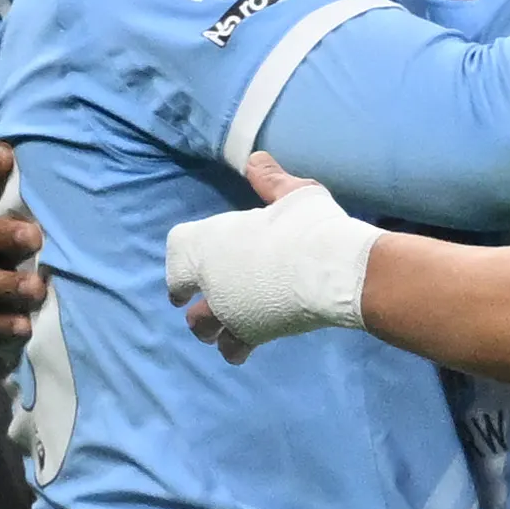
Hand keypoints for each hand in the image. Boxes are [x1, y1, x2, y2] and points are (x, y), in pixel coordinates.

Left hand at [168, 156, 380, 355]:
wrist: (332, 269)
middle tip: (200, 307)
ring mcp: (227, 309)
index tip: (183, 277)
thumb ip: (270, 180)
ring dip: (209, 329)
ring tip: (218, 333)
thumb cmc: (312, 226)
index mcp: (210, 239)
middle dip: (194, 302)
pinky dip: (235, 349)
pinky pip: (232, 348)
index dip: (180, 264)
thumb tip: (256, 159)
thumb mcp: (294, 194)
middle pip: (183, 295)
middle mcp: (209, 277)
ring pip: (202, 328)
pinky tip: (241, 349)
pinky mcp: (250, 333)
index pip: (176, 250)